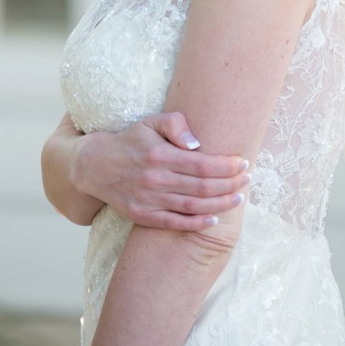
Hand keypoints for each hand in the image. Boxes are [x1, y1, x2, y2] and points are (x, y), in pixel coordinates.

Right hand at [76, 111, 249, 231]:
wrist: (96, 166)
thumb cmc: (132, 140)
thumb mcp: (151, 122)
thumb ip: (175, 124)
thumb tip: (198, 144)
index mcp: (160, 155)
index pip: (202, 164)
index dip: (227, 166)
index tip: (243, 163)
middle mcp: (155, 179)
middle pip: (202, 186)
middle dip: (230, 184)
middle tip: (248, 179)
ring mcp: (149, 201)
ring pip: (193, 206)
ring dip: (220, 204)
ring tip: (239, 198)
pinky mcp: (143, 216)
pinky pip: (175, 223)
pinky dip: (196, 223)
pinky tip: (214, 219)